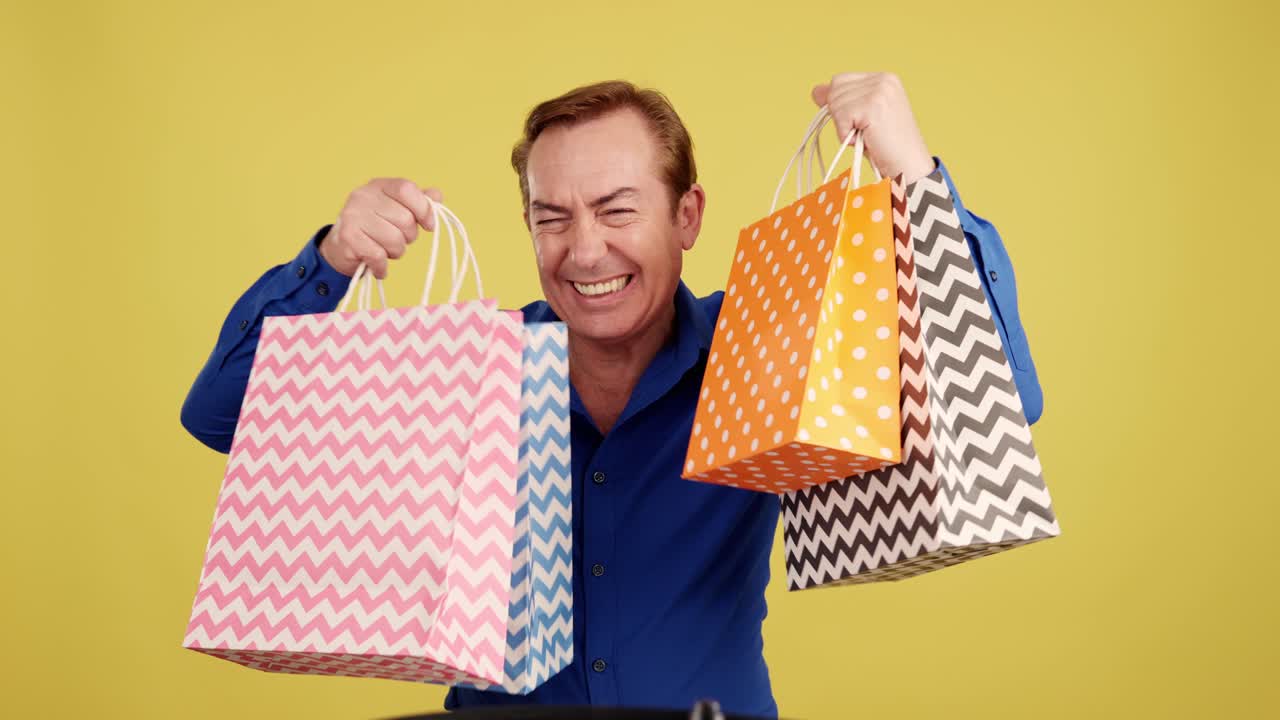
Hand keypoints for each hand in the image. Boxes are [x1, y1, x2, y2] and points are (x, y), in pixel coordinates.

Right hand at [319, 178, 443, 278]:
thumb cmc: (376, 227)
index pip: (406, 189)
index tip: (429, 225)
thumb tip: (437, 195)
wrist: (341, 247)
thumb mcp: (398, 210)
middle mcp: (363, 196)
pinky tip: (379, 266)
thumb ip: (420, 202)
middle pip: (405, 219)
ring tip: (385, 250)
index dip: (423, 209)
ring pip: (394, 240)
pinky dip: (382, 266)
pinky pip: (378, 256)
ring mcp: (353, 215)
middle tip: (397, 240)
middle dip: (408, 237)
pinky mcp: (348, 237)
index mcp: (379, 186)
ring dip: (396, 252)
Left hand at [811, 72, 934, 184]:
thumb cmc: (885, 147)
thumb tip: (816, 90)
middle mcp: (883, 79)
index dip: (838, 104)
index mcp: (884, 78)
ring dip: (844, 127)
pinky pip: (840, 118)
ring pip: (835, 104)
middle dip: (841, 117)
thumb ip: (842, 101)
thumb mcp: (861, 118)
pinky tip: (866, 140)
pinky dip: (845, 135)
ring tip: (867, 136)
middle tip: (864, 132)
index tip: (856, 122)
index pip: (840, 80)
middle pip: (835, 90)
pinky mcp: (872, 106)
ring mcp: (879, 90)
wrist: (907, 167)